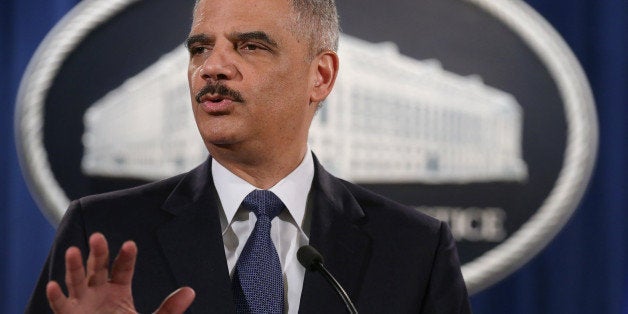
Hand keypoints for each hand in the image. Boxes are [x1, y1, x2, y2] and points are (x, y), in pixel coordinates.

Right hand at [45, 233, 194, 313]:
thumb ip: (170, 308)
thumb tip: (190, 292)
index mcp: (118, 289)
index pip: (123, 268)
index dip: (126, 256)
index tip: (131, 244)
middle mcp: (98, 291)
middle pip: (98, 267)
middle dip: (98, 252)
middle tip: (98, 236)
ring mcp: (82, 302)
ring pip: (76, 281)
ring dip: (73, 266)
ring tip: (73, 250)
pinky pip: (60, 305)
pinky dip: (55, 296)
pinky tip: (53, 286)